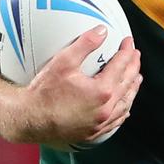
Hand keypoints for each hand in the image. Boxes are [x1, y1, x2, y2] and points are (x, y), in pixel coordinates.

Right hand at [4, 28, 141, 144]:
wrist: (28, 119)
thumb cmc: (43, 93)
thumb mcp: (64, 61)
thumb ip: (85, 44)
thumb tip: (102, 31)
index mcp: (102, 90)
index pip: (122, 65)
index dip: (127, 51)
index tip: (128, 42)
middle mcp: (105, 109)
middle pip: (127, 83)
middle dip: (133, 66)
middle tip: (134, 55)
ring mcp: (100, 123)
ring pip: (125, 104)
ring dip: (132, 89)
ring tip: (136, 78)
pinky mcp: (93, 132)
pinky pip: (116, 121)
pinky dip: (123, 110)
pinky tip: (124, 108)